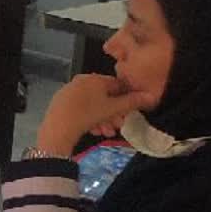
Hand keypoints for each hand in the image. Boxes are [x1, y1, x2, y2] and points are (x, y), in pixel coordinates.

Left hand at [35, 74, 160, 155]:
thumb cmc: (88, 114)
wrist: (58, 127)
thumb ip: (133, 102)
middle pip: (105, 96)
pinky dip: (90, 118)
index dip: (126, 99)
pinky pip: (81, 108)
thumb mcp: (114, 109)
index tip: (129, 112)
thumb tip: (152, 96)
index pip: (118, 85)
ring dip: (103, 119)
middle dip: (114, 113)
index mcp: (95, 78)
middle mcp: (82, 81)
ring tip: (106, 133)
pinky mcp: (61, 102)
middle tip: (118, 126)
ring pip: (93, 105)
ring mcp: (70, 91)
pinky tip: (94, 131)